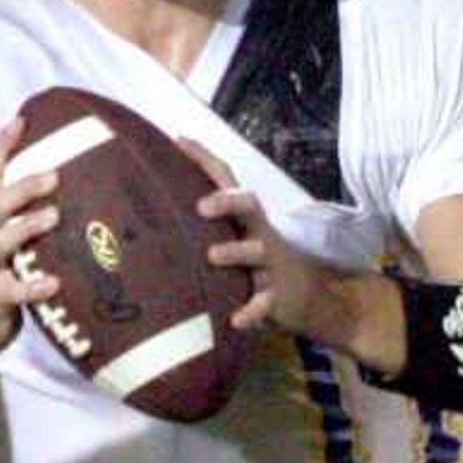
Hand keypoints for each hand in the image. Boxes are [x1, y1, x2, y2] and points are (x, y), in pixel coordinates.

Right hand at [0, 114, 64, 350]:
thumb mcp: (6, 241)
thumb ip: (27, 216)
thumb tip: (75, 189)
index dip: (2, 145)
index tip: (22, 119)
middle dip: (23, 186)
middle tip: (54, 174)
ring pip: (1, 241)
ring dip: (27, 227)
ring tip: (54, 216)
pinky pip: (12, 290)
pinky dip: (33, 287)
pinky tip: (55, 283)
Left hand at [186, 139, 347, 339]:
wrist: (312, 299)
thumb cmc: (259, 267)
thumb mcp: (239, 241)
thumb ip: (207, 230)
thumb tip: (151, 220)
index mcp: (245, 219)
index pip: (226, 181)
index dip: (204, 159)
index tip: (179, 141)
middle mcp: (259, 234)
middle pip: (248, 206)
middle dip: (226, 201)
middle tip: (201, 205)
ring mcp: (270, 264)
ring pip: (256, 251)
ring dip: (236, 251)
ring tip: (213, 256)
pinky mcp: (278, 295)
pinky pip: (265, 302)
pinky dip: (252, 311)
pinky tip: (236, 320)